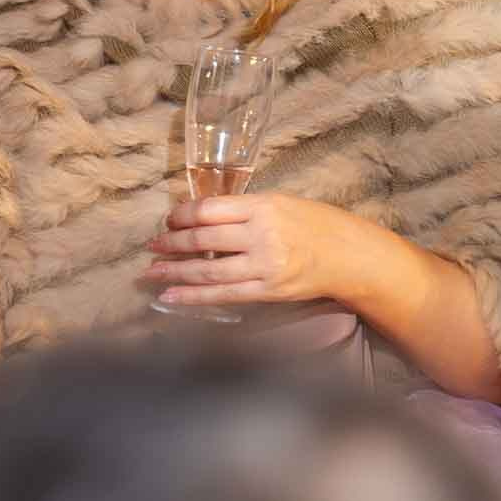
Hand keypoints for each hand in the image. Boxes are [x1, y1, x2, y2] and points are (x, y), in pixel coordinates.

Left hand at [144, 192, 369, 308]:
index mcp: (261, 207)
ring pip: (207, 271)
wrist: (349, 256)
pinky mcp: (267, 291)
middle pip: (202, 240)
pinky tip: (171, 297)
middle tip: (151, 246)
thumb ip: (242, 210)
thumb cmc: (314, 224)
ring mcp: (263, 266)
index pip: (208, 210)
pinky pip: (223, 294)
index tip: (169, 220)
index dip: (182, 216)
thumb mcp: (279, 203)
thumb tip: (201, 217)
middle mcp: (260, 236)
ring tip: (151, 273)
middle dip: (171, 244)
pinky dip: (193, 297)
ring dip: (173, 272)